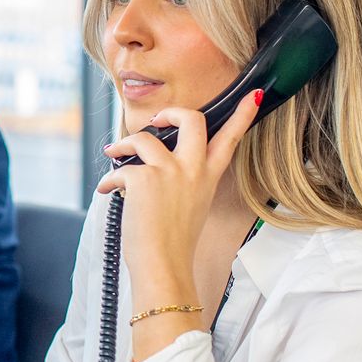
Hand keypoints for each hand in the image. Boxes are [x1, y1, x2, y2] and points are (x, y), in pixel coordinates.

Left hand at [94, 91, 263, 293]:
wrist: (163, 266)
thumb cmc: (173, 242)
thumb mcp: (191, 205)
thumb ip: (184, 179)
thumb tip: (154, 163)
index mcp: (207, 178)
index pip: (231, 140)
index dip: (242, 115)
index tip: (253, 95)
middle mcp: (193, 170)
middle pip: (193, 119)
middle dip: (171, 112)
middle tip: (157, 121)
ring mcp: (170, 173)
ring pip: (145, 138)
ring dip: (123, 143)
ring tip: (113, 153)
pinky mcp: (144, 179)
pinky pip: (120, 168)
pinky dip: (109, 180)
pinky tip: (107, 191)